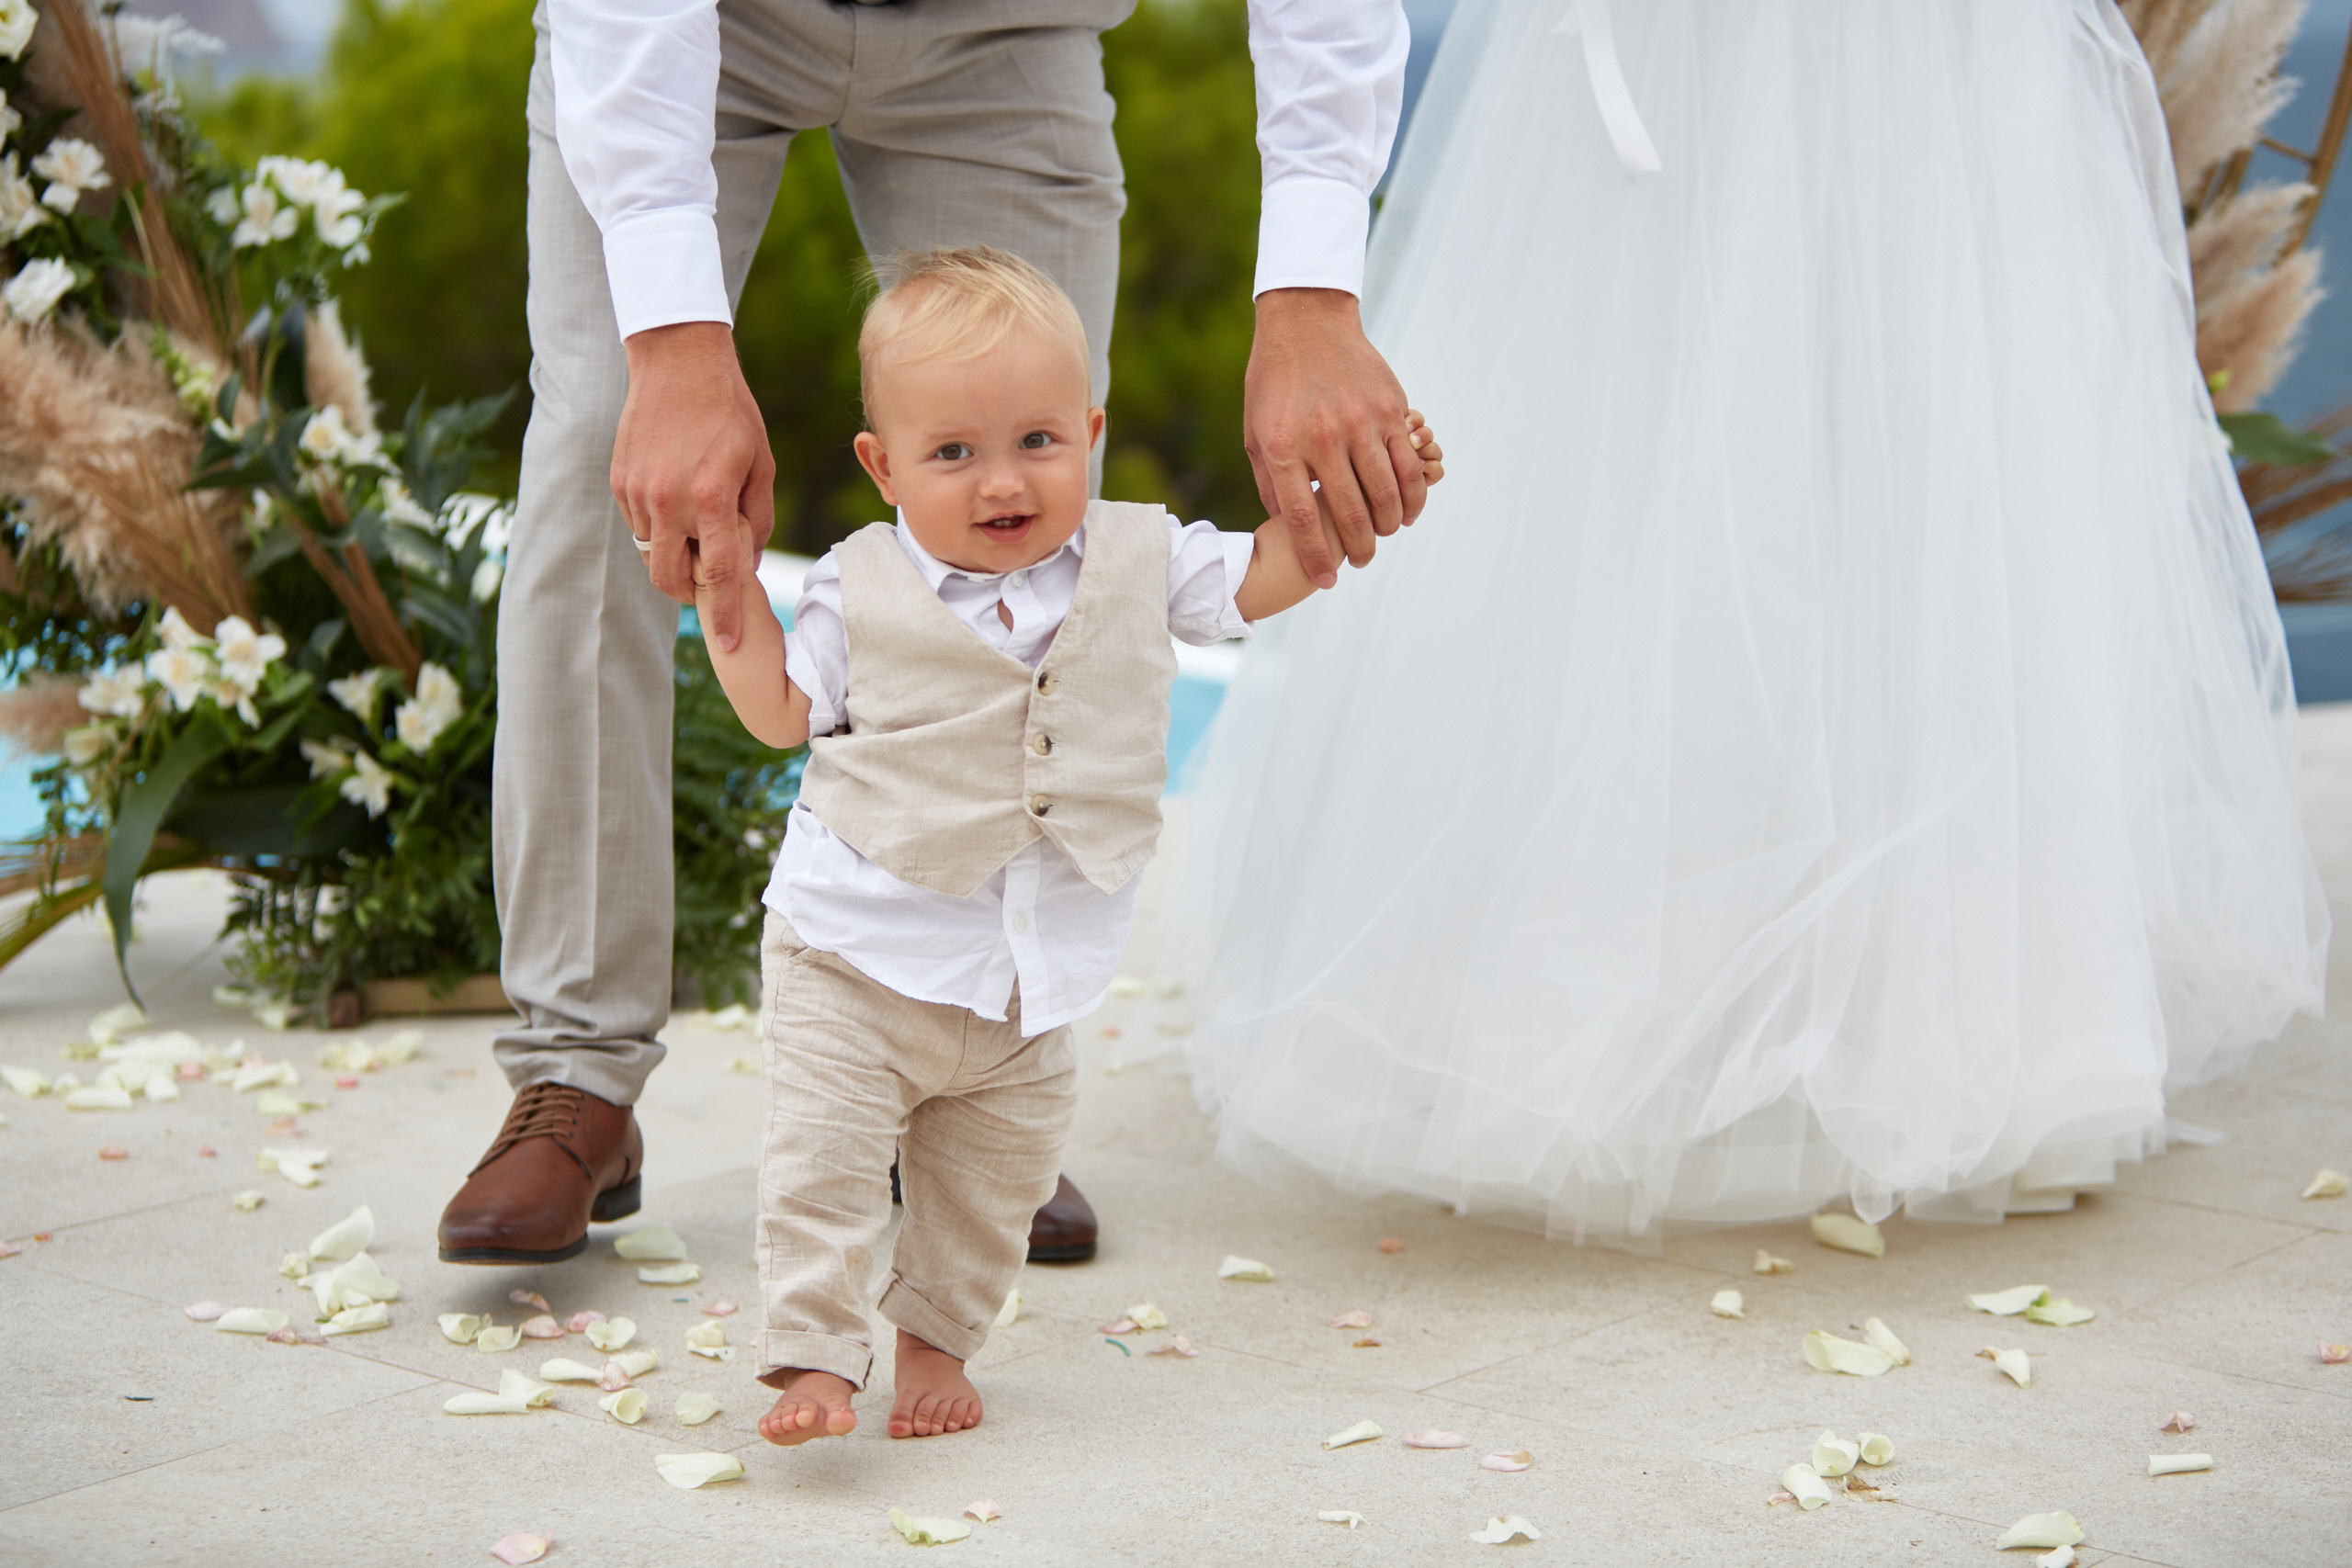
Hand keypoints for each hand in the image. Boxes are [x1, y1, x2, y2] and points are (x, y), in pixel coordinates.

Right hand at [611, 321, 776, 651]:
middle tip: (711, 581)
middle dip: (693, 592)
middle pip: (673, 579)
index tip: (728, 646)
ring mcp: (638, 493)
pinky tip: (675, 502)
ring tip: (696, 529)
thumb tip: (747, 563)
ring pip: (653, 555)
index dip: (726, 614)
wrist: (678, 362)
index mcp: (711, 497)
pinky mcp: (619, 483)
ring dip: (675, 558)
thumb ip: (757, 518)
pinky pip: (638, 527)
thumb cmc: (731, 413)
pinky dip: (658, 530)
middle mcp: (669, 500)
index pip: (720, 574)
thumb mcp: (761, 463)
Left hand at [1244, 288, 1427, 587]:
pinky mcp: (1390, 410)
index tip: (1326, 581)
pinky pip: (1409, 464)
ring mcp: (1360, 422)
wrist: (1306, 322)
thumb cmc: (1274, 383)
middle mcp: (1323, 437)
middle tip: (1361, 561)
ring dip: (1389, 527)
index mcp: (1282, 448)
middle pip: (1350, 514)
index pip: (1302, 519)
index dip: (1316, 557)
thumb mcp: (1256, 432)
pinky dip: (1414, 494)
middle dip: (1358, 550)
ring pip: (1386, 494)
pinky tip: (1408, 510)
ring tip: (1383, 537)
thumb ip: (1271, 482)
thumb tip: (1289, 527)